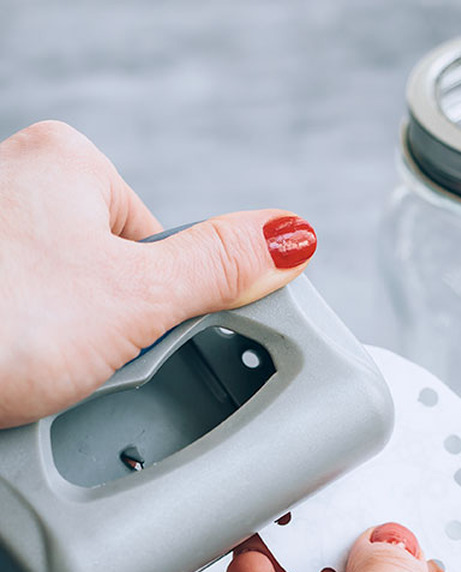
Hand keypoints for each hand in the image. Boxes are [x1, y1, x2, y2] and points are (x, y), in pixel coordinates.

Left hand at [0, 120, 315, 425]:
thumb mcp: (133, 299)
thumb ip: (217, 269)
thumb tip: (291, 235)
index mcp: (68, 162)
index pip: (158, 240)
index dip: (163, 305)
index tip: (143, 339)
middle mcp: (17, 185)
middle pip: (113, 278)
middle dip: (113, 333)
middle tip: (91, 364)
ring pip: (66, 313)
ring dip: (69, 356)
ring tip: (40, 375)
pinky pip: (24, 332)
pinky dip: (24, 362)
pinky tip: (14, 379)